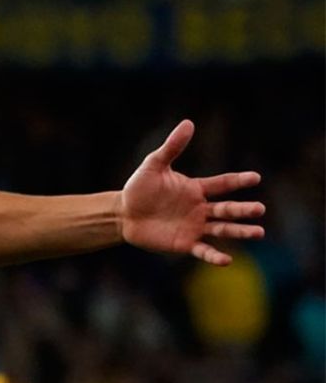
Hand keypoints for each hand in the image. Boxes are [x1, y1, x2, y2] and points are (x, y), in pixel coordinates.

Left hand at [120, 120, 263, 265]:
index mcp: (196, 189)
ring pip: (222, 229)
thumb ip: (172, 147)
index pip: (223, 184)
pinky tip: (227, 259)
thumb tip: (188, 123)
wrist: (122, 213)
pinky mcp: (184, 243)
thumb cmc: (139, 188)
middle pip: (227, 209)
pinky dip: (214, 256)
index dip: (238, 181)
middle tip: (260, 209)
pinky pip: (203, 250)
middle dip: (243, 210)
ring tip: (259, 232)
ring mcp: (194, 226)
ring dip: (240, 231)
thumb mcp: (154, 165)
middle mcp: (200, 208)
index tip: (255, 178)